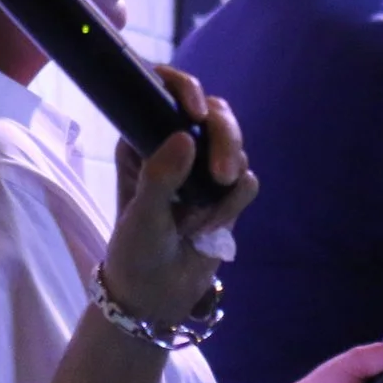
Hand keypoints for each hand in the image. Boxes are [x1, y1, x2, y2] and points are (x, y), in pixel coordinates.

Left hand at [98, 67, 255, 324]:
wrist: (158, 295)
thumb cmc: (135, 251)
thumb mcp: (141, 215)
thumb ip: (160, 176)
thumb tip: (185, 136)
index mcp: (141, 138)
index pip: (164, 91)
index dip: (184, 88)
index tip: (195, 110)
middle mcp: (175, 144)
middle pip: (215, 113)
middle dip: (224, 139)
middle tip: (221, 176)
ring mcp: (204, 167)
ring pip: (236, 145)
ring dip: (228, 179)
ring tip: (204, 218)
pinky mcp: (228, 191)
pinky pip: (247, 180)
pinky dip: (234, 203)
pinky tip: (211, 226)